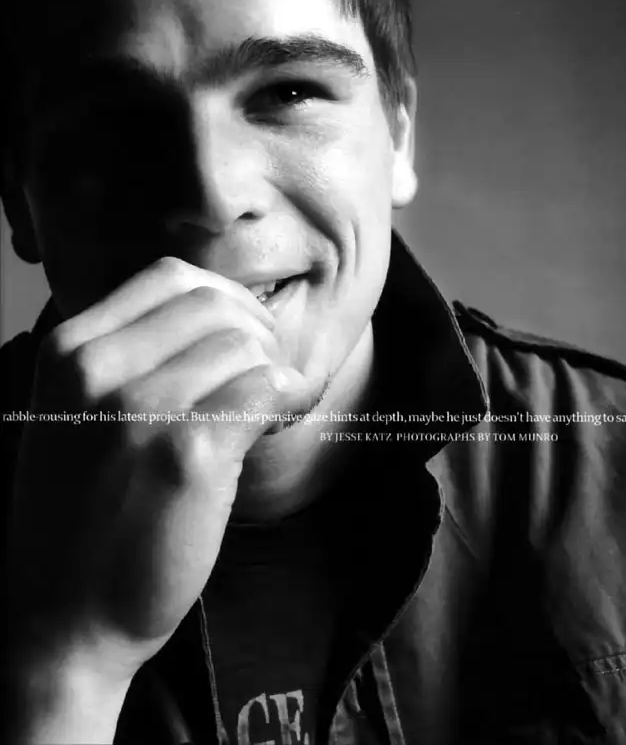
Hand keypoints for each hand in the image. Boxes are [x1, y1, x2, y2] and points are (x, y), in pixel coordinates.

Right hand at [6, 257, 310, 740]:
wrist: (60, 622)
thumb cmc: (83, 517)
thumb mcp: (77, 415)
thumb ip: (132, 357)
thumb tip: (224, 313)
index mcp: (68, 350)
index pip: (171, 277)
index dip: (224, 302)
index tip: (241, 341)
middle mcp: (96, 368)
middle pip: (216, 302)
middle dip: (258, 333)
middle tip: (265, 377)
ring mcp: (139, 409)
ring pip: (247, 344)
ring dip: (275, 372)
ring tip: (266, 413)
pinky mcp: (187, 455)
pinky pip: (266, 388)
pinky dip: (290, 398)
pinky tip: (277, 425)